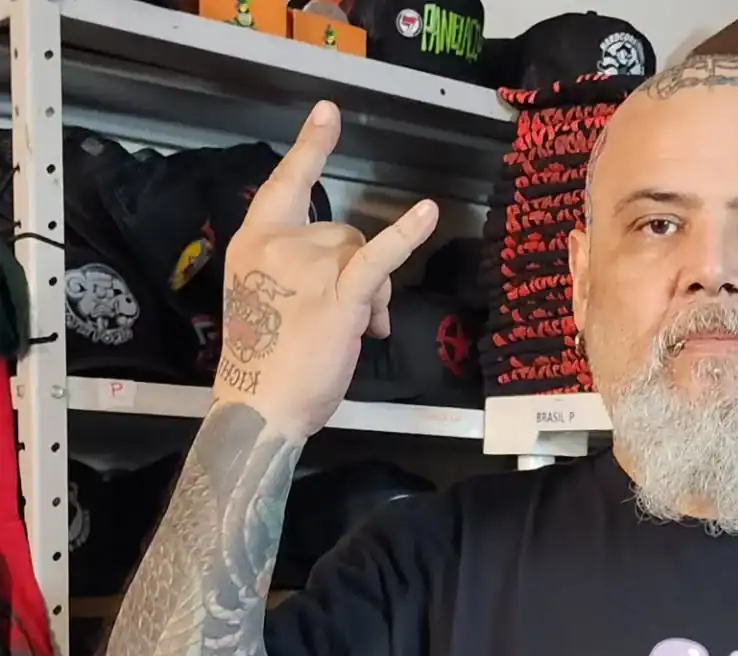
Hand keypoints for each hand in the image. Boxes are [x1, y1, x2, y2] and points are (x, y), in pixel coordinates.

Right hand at [214, 101, 438, 440]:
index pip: (285, 184)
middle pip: (343, 232)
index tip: (328, 113)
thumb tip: (355, 283)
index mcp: (254, 241)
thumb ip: (299, 272)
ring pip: (363, 254)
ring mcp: (309, 265)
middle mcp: (279, 243)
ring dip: (374, 293)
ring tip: (364, 331)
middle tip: (359, 321)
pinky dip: (405, 235)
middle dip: (358, 271)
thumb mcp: (269, 299)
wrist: (263, 403)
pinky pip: (378, 257)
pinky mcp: (340, 293)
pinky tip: (428, 213)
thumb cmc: (268, 361)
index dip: (310, 148)